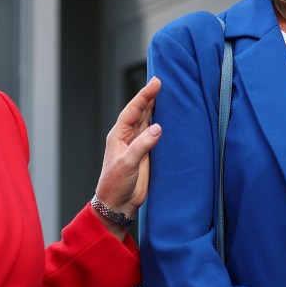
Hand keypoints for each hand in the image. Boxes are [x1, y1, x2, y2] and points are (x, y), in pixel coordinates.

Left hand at [93, 77, 161, 231]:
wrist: (117, 205)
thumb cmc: (115, 184)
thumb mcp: (127, 164)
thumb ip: (142, 145)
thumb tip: (158, 127)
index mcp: (119, 135)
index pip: (133, 110)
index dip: (144, 96)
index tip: (156, 83)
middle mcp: (128, 137)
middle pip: (141, 112)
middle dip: (151, 96)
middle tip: (163, 81)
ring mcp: (138, 145)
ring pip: (148, 121)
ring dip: (157, 108)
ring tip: (167, 93)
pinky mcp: (147, 155)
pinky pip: (156, 135)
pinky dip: (163, 124)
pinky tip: (170, 118)